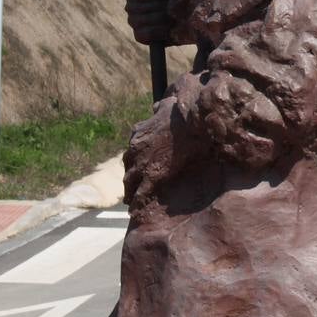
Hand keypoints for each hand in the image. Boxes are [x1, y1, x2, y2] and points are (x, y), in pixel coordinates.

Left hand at [123, 75, 203, 207]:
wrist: (189, 125)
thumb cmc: (181, 115)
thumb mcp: (166, 106)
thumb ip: (159, 107)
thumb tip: (156, 105)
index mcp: (138, 134)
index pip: (130, 150)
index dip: (132, 160)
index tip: (135, 166)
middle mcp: (135, 150)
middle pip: (127, 167)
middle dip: (129, 177)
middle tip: (130, 187)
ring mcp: (142, 164)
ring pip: (130, 182)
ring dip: (129, 192)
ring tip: (129, 202)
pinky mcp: (151, 176)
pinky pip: (141, 193)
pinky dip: (137, 203)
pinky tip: (135, 211)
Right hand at [124, 0, 180, 45]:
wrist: (183, 18)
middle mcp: (129, 8)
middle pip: (140, 8)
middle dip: (159, 7)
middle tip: (173, 8)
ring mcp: (132, 22)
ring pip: (143, 20)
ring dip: (161, 18)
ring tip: (174, 17)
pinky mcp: (138, 36)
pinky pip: (146, 34)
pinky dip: (159, 31)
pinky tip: (170, 29)